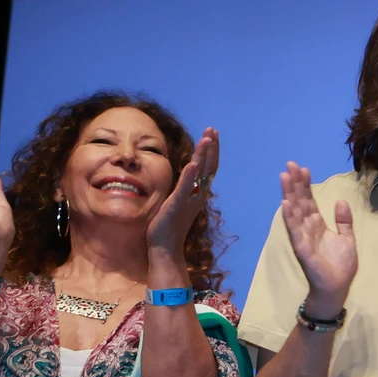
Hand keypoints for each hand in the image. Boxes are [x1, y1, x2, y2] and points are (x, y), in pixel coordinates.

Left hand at [147, 127, 217, 259]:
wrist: (165, 247)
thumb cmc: (168, 225)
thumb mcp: (178, 201)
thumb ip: (184, 188)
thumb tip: (186, 175)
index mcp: (198, 193)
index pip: (208, 167)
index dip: (211, 150)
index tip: (212, 134)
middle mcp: (198, 194)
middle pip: (209, 167)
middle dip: (211, 147)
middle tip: (212, 129)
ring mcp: (189, 199)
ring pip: (201, 174)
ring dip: (205, 155)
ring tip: (207, 138)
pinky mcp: (178, 205)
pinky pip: (186, 188)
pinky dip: (191, 175)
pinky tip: (194, 162)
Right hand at [280, 162, 357, 313]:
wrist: (337, 287)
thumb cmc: (340, 265)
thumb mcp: (347, 238)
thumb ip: (344, 221)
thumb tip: (340, 201)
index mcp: (317, 225)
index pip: (309, 201)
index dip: (306, 185)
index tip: (304, 168)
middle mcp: (307, 228)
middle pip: (299, 201)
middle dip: (295, 183)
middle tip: (290, 164)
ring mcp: (302, 237)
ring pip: (294, 212)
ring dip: (288, 194)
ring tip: (284, 177)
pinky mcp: (302, 249)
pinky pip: (295, 231)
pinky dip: (290, 217)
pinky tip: (286, 203)